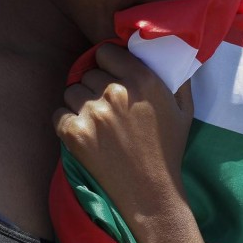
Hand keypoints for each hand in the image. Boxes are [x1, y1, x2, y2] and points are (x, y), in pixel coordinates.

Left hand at [53, 42, 194, 228]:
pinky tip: (83, 132)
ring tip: (95, 119)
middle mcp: (115, 91)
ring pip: (71, 91)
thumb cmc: (168, 149)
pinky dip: (66, 121)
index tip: (112, 73)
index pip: (106, 51)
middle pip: (88, 72)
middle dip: (95, 84)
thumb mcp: (184, 109)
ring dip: (80, 102)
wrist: (150, 192)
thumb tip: (171, 56)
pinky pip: (58, 113)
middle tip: (107, 103)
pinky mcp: (74, 133)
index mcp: (141, 79)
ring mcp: (92, 112)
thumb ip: (179, 78)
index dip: (107, 61)